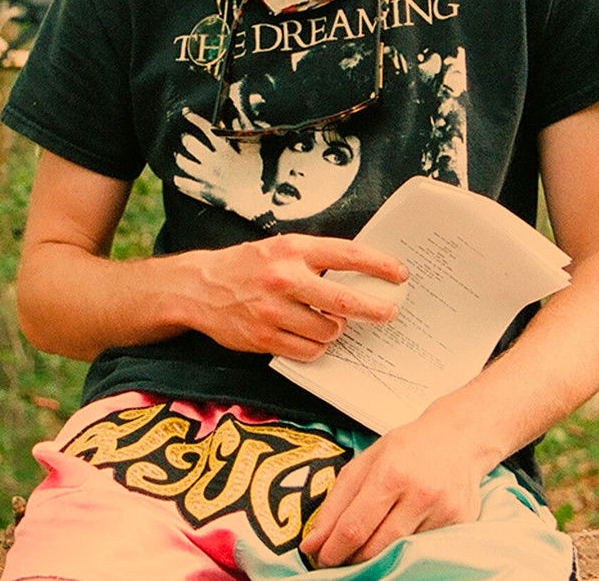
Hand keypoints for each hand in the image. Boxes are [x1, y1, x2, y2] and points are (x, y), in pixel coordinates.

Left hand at [174, 108, 263, 217]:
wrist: (256, 200)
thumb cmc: (257, 173)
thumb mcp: (254, 150)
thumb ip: (243, 133)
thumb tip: (235, 117)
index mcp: (225, 150)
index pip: (206, 129)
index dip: (195, 119)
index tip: (186, 113)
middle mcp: (213, 162)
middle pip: (191, 145)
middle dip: (187, 139)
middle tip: (185, 138)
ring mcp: (207, 178)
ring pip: (184, 164)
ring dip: (180, 158)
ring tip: (179, 156)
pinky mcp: (205, 192)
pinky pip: (185, 185)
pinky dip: (180, 181)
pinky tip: (177, 178)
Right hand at [176, 233, 407, 360]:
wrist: (199, 287)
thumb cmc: (247, 265)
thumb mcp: (281, 248)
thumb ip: (316, 258)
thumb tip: (361, 272)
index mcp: (294, 249)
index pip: (348, 255)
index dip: (380, 265)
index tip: (399, 274)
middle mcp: (285, 278)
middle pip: (345, 301)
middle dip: (374, 309)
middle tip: (389, 312)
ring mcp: (273, 310)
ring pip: (328, 330)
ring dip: (336, 329)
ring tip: (329, 322)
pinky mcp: (264, 337)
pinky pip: (308, 350)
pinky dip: (316, 347)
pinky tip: (311, 336)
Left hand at [300, 408, 483, 567]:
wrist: (459, 436)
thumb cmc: (409, 447)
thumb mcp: (367, 461)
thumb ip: (337, 501)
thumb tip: (313, 542)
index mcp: (391, 473)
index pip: (354, 527)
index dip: (333, 550)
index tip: (321, 558)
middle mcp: (419, 494)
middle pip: (376, 547)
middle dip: (352, 557)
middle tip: (340, 555)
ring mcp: (442, 512)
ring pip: (398, 552)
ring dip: (377, 555)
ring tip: (368, 543)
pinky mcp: (459, 524)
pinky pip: (421, 548)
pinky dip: (405, 547)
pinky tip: (400, 533)